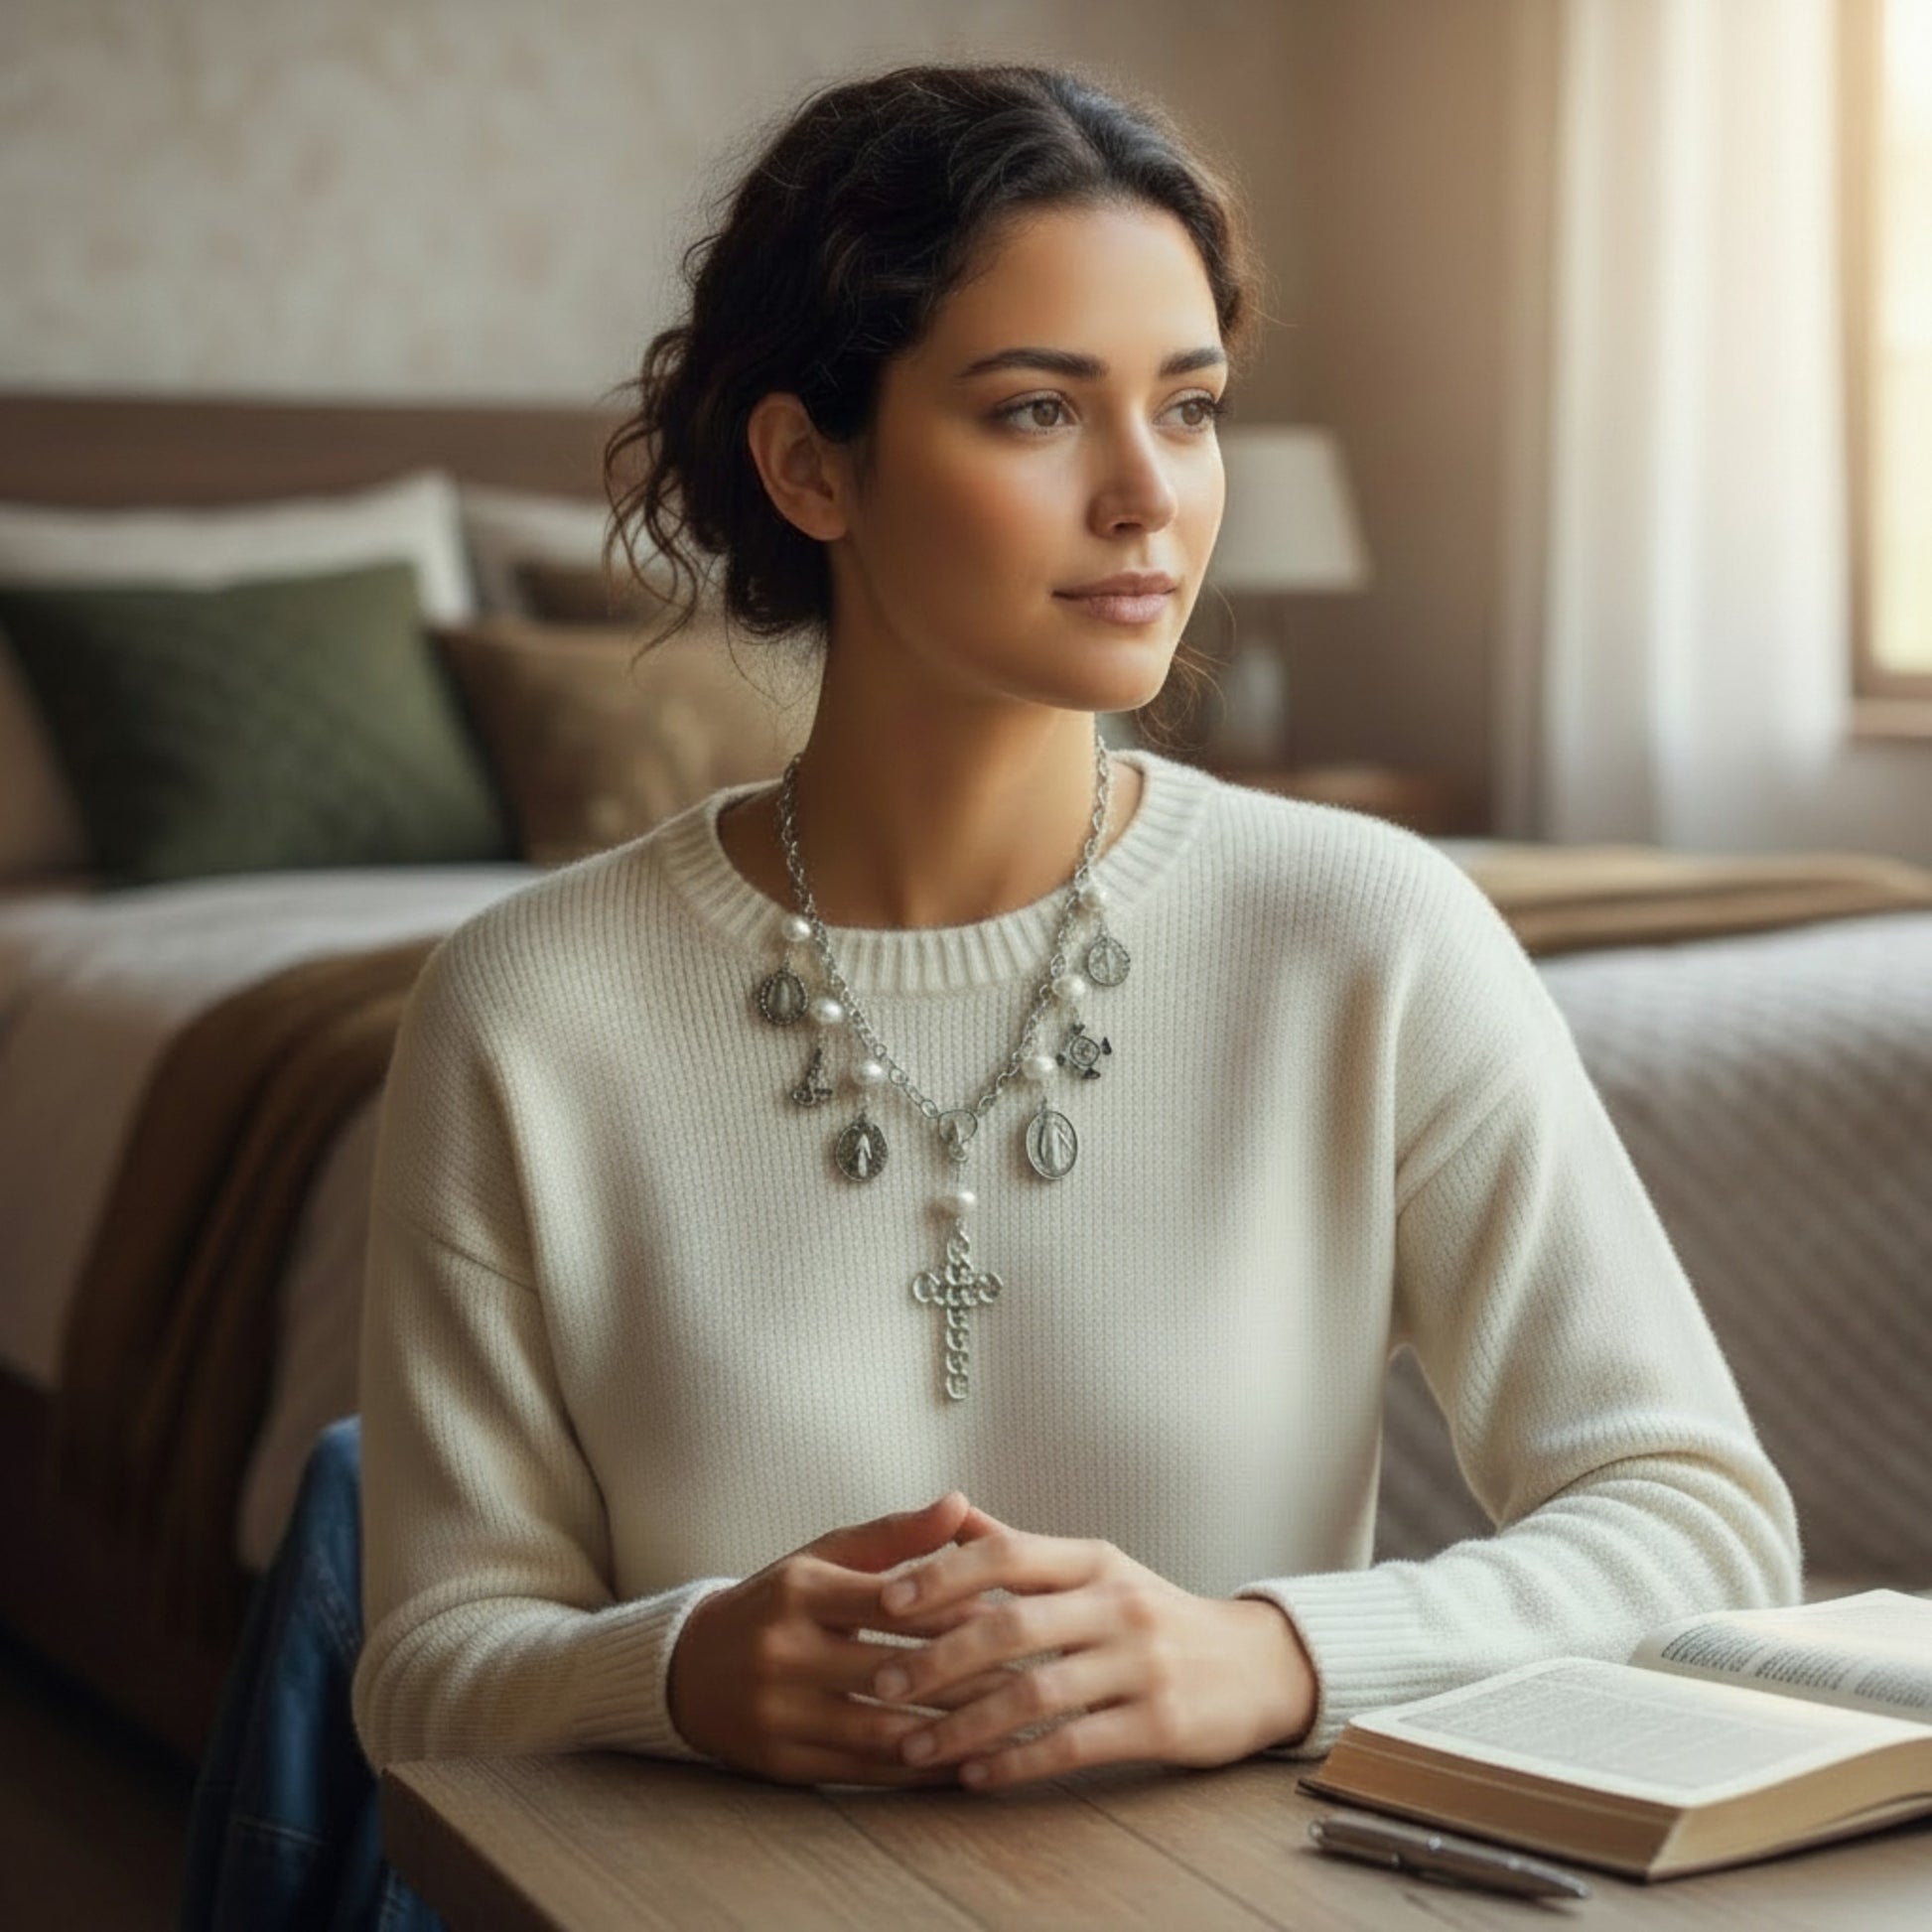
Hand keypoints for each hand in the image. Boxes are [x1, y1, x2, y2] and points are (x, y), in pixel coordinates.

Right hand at [666, 1492, 1015, 1786]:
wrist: (688, 1669)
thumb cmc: (779, 1602)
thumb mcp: (826, 1556)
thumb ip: (896, 1535)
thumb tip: (962, 1503)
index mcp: (800, 1591)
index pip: (894, 1604)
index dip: (957, 1613)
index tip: (1016, 1618)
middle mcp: (784, 1653)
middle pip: (894, 1673)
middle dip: (968, 1679)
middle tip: (1033, 1679)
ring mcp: (780, 1714)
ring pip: (884, 1732)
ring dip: (954, 1736)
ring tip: (1013, 1729)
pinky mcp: (783, 1764)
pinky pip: (865, 1774)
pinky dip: (920, 1773)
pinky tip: (966, 1766)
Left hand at [865, 1503, 1317, 1791]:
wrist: (1254, 1664)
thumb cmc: (1153, 1615)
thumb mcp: (1095, 1568)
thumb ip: (1020, 1547)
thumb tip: (947, 1510)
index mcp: (1093, 1560)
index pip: (1007, 1554)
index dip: (942, 1575)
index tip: (886, 1601)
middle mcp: (1117, 1603)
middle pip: (1012, 1625)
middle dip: (938, 1658)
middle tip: (882, 1683)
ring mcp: (1142, 1664)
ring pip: (1037, 1692)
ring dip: (966, 1723)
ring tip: (913, 1745)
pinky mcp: (1160, 1722)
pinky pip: (1075, 1745)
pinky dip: (1018, 1761)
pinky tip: (976, 1775)